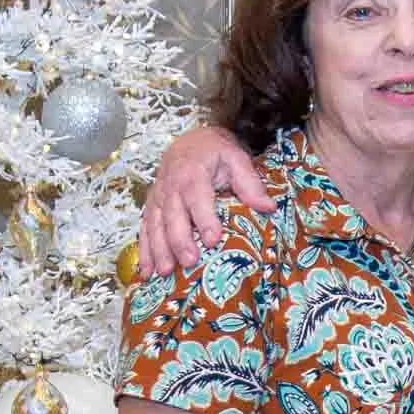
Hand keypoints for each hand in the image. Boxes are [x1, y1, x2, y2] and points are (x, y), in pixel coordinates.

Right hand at [138, 126, 271, 274]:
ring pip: (155, 224)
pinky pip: (145, 228)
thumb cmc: (215, 152)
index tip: (213, 239)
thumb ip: (250, 183)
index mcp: (192, 172)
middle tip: (189, 262)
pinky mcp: (152, 206)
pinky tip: (148, 271)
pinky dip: (145, 250)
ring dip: (159, 249)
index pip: (197, 197)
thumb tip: (268, 207)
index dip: (204, 218)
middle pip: (172, 215)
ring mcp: (158, 196)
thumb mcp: (236, 158)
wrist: (190, 142)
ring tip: (165, 272)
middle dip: (179, 240)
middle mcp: (171, 185)